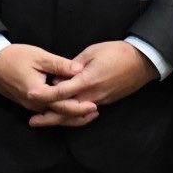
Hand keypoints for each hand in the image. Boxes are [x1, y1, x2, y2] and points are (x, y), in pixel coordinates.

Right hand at [0, 44, 97, 124]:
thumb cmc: (15, 57)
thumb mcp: (39, 57)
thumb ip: (60, 65)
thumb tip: (79, 70)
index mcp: (38, 94)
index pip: (63, 105)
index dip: (80, 106)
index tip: (94, 105)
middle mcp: (34, 104)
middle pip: (60, 115)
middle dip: (78, 115)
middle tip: (96, 112)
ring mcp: (30, 106)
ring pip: (54, 115)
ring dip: (71, 116)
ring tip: (87, 114)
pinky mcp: (28, 103)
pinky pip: (48, 111)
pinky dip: (60, 112)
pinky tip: (70, 108)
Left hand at [25, 40, 157, 125]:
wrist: (142, 62)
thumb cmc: (117, 52)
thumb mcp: (92, 51)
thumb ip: (74, 65)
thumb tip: (61, 74)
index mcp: (87, 81)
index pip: (61, 91)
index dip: (44, 94)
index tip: (30, 95)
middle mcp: (92, 95)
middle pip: (67, 111)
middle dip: (49, 117)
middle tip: (32, 121)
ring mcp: (100, 100)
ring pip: (76, 114)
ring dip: (60, 118)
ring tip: (44, 120)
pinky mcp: (106, 101)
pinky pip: (85, 111)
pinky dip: (73, 114)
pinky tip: (64, 114)